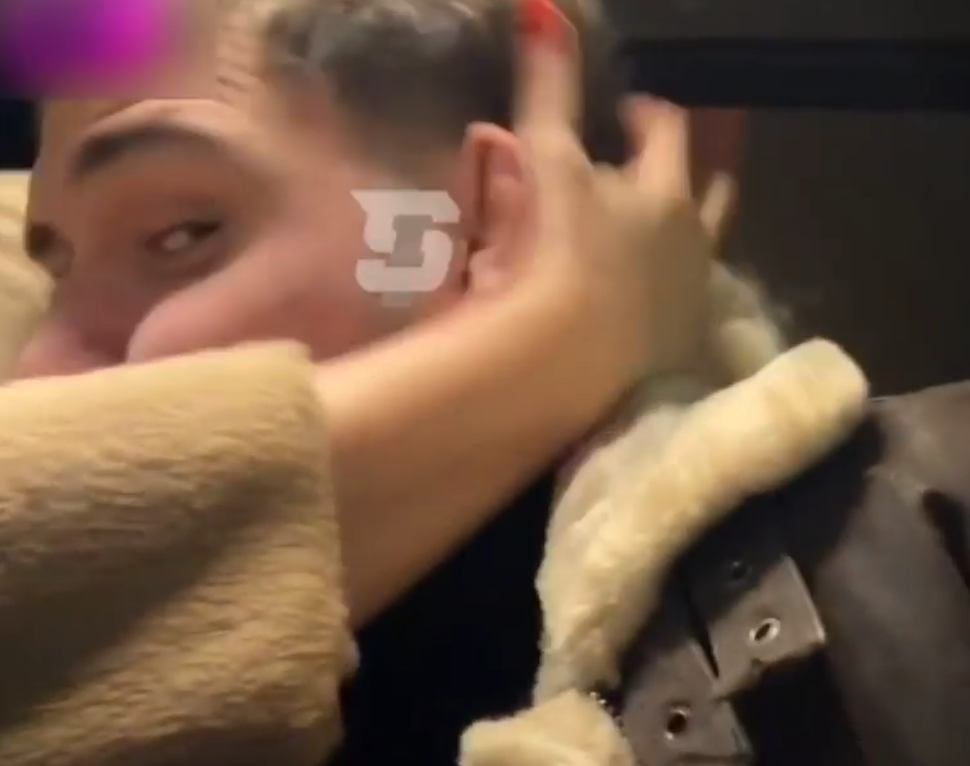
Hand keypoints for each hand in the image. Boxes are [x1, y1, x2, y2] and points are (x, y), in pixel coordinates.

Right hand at [514, 0, 730, 399]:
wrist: (574, 361)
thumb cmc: (558, 253)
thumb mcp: (549, 165)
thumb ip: (549, 90)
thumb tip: (545, 8)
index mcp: (664, 190)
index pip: (668, 131)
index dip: (648, 115)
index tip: (630, 111)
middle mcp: (693, 238)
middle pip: (705, 191)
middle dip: (683, 173)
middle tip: (657, 172)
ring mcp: (691, 295)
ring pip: (702, 250)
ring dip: (683, 233)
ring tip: (658, 234)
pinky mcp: (678, 347)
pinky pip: (684, 304)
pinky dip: (668, 289)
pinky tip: (644, 300)